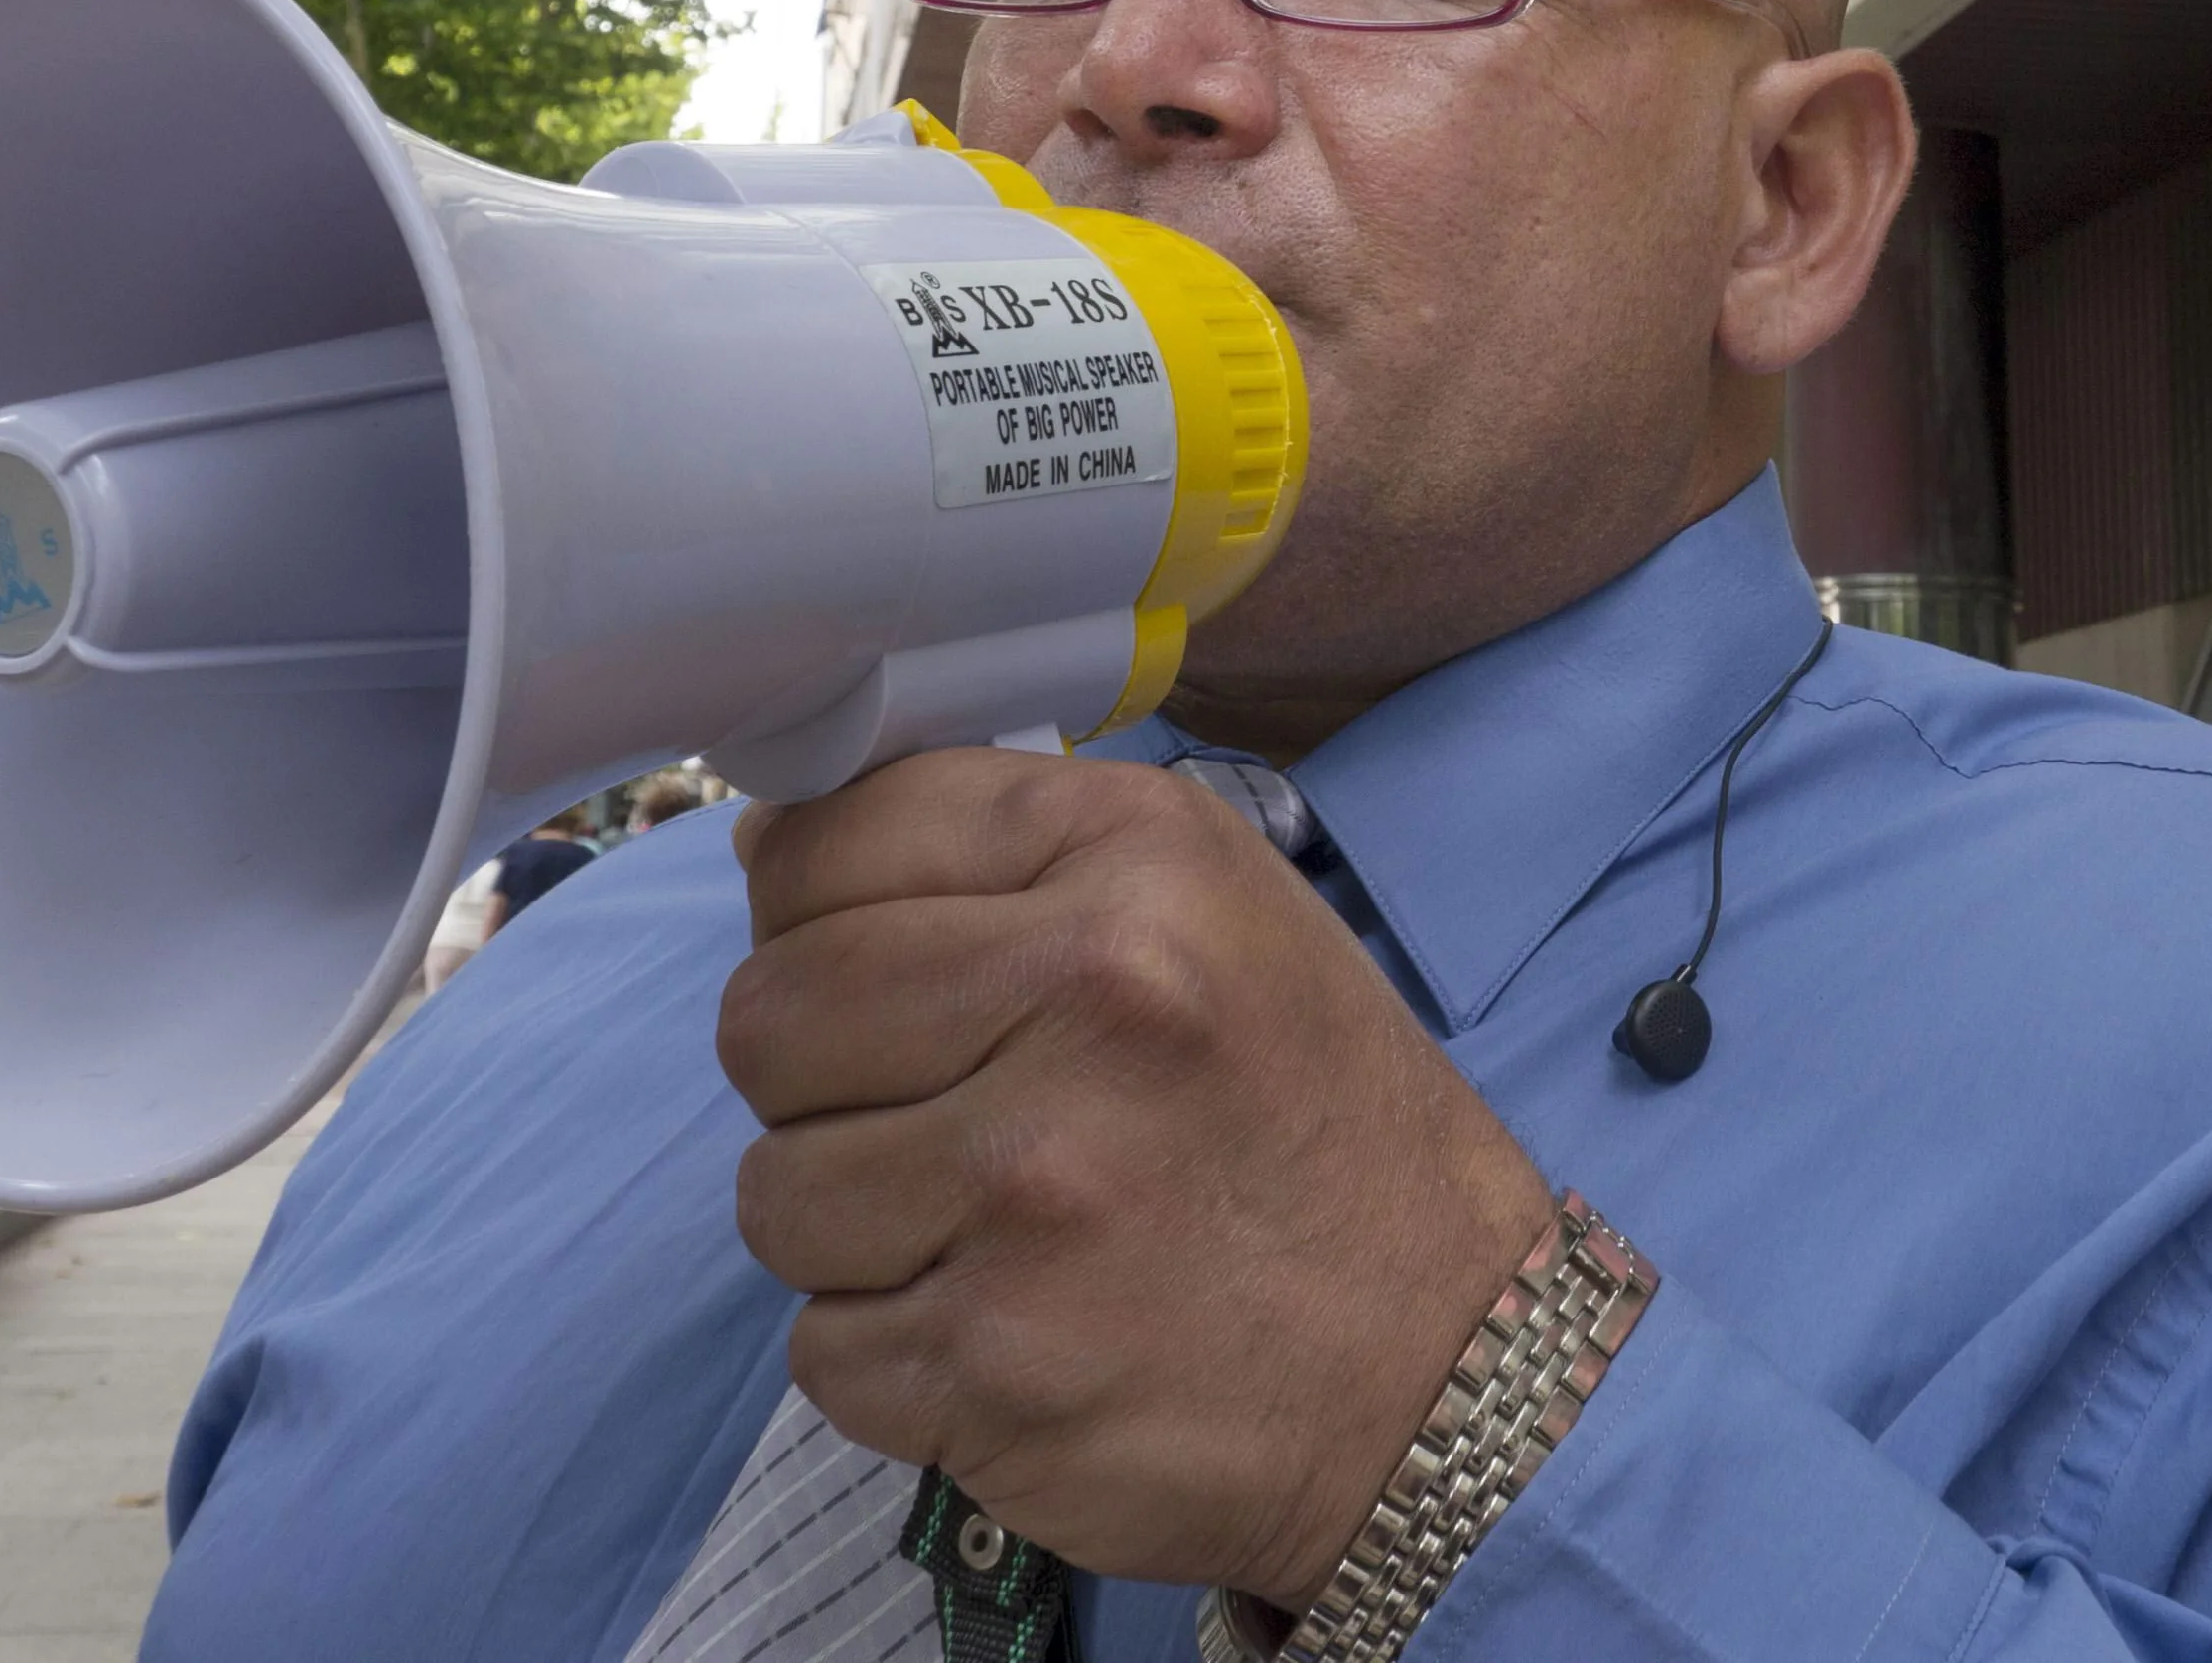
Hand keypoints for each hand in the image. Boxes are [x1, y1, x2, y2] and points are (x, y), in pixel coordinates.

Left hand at [716, 747, 1555, 1607]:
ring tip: (995, 1231)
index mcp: (1137, 864)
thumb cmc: (1309, 1125)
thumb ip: (1005, 850)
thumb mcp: (1212, 907)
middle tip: (945, 1116)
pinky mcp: (994, 1365)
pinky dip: (895, 1355)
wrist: (1446, 1369)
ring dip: (857, 1229)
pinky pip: (821, 1346)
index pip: (825, 842)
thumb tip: (770, 847)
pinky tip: (1013, 1327)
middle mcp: (1092, 1002)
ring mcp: (1034, 1193)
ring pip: (774, 1193)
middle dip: (823, 1082)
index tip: (885, 966)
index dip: (818, 915)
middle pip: (765, 1020)